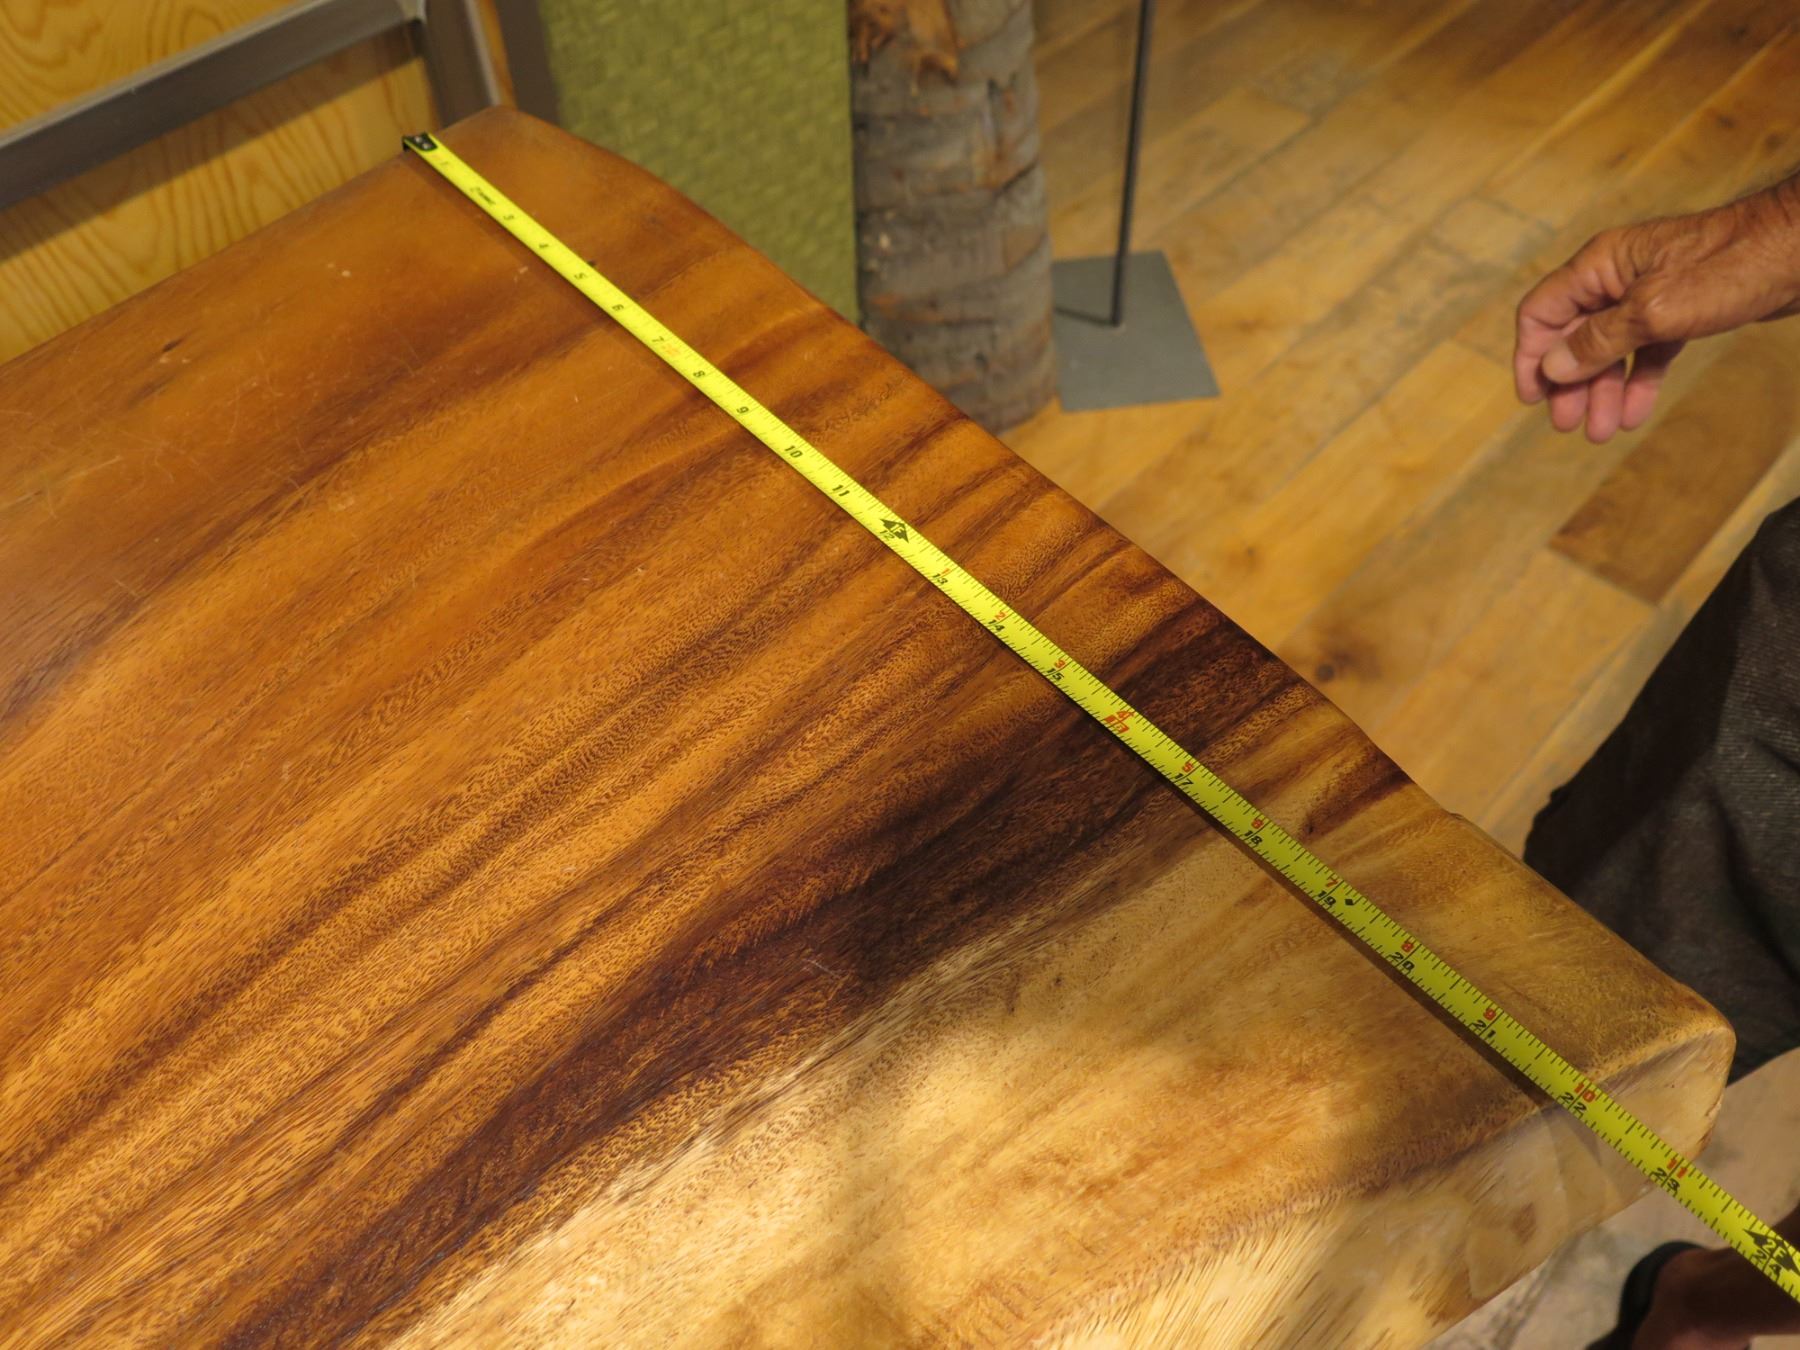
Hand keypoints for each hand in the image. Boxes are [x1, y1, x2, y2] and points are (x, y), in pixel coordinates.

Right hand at [1514, 177, 1799, 442]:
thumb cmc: (1732, 265)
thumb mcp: (1654, 310)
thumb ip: (1599, 340)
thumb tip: (1552, 367)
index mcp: (1600, 265)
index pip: (1542, 311)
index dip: (1530, 355)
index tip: (1534, 398)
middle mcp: (1618, 279)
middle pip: (1574, 336)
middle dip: (1571, 383)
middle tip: (1569, 425)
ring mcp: (1649, 294)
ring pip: (1611, 349)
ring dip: (1604, 390)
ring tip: (1602, 430)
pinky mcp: (1680, 310)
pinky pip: (1646, 351)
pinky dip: (1638, 382)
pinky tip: (1635, 412)